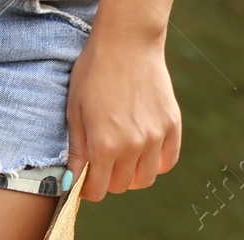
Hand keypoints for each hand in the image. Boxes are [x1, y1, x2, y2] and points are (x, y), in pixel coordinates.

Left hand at [66, 16, 181, 200]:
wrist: (127, 45)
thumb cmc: (93, 76)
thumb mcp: (75, 114)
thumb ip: (77, 152)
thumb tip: (71, 183)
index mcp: (105, 146)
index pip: (99, 191)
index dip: (89, 191)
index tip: (86, 182)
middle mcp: (133, 146)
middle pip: (123, 186)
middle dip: (109, 182)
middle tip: (102, 166)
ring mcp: (156, 135)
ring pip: (147, 178)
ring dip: (133, 176)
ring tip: (123, 162)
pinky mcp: (172, 124)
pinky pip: (169, 160)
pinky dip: (157, 163)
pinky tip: (144, 154)